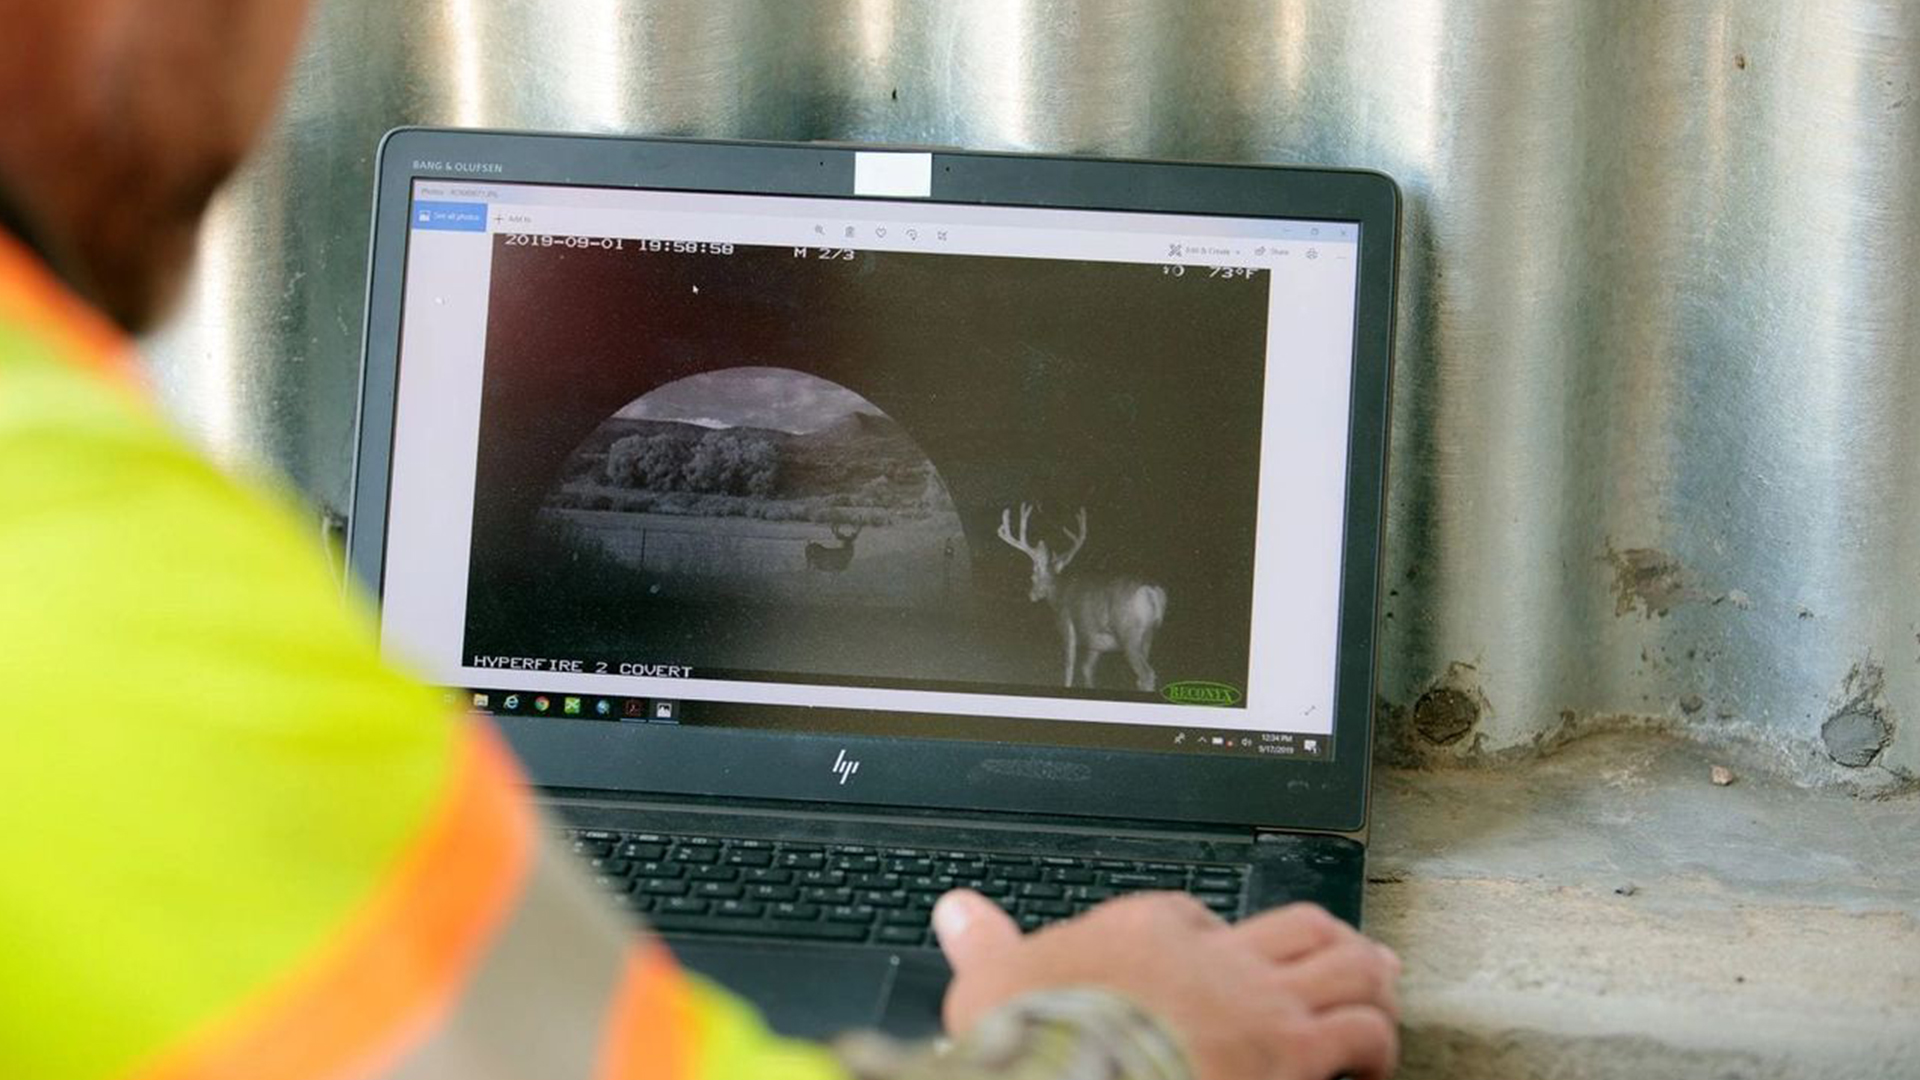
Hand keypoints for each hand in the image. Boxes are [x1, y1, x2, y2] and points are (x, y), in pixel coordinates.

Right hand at [934, 890, 1400, 1079]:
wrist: (1069, 1072)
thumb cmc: (1035, 1036)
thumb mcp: (991, 982)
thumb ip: (984, 945)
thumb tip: (957, 913)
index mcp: (1148, 929)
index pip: (1202, 919)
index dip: (1218, 943)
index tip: (1223, 963)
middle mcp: (1216, 956)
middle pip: (1297, 926)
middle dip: (1327, 942)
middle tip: (1350, 955)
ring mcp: (1260, 1003)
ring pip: (1345, 967)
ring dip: (1369, 981)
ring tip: (1379, 993)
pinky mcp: (1292, 1054)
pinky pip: (1359, 1033)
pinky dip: (1376, 1041)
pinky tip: (1374, 1057)